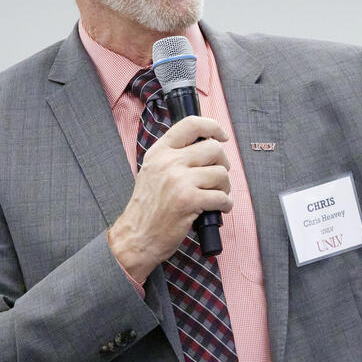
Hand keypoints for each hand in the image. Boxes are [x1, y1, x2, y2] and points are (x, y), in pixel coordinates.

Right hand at [108, 116, 232, 282]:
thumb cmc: (149, 207)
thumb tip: (207, 145)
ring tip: (215, 195)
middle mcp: (168, 162)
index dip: (213, 127)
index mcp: (159, 151)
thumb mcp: (153, 171)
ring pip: (221, 173)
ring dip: (224, 187)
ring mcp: (178, 180)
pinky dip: (226, 204)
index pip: (191, 124)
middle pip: (214, 149)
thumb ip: (174, 156)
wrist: (136, 237)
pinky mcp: (189, 200)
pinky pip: (222, 196)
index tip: (222, 136)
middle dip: (223, 164)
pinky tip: (218, 208)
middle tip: (218, 178)